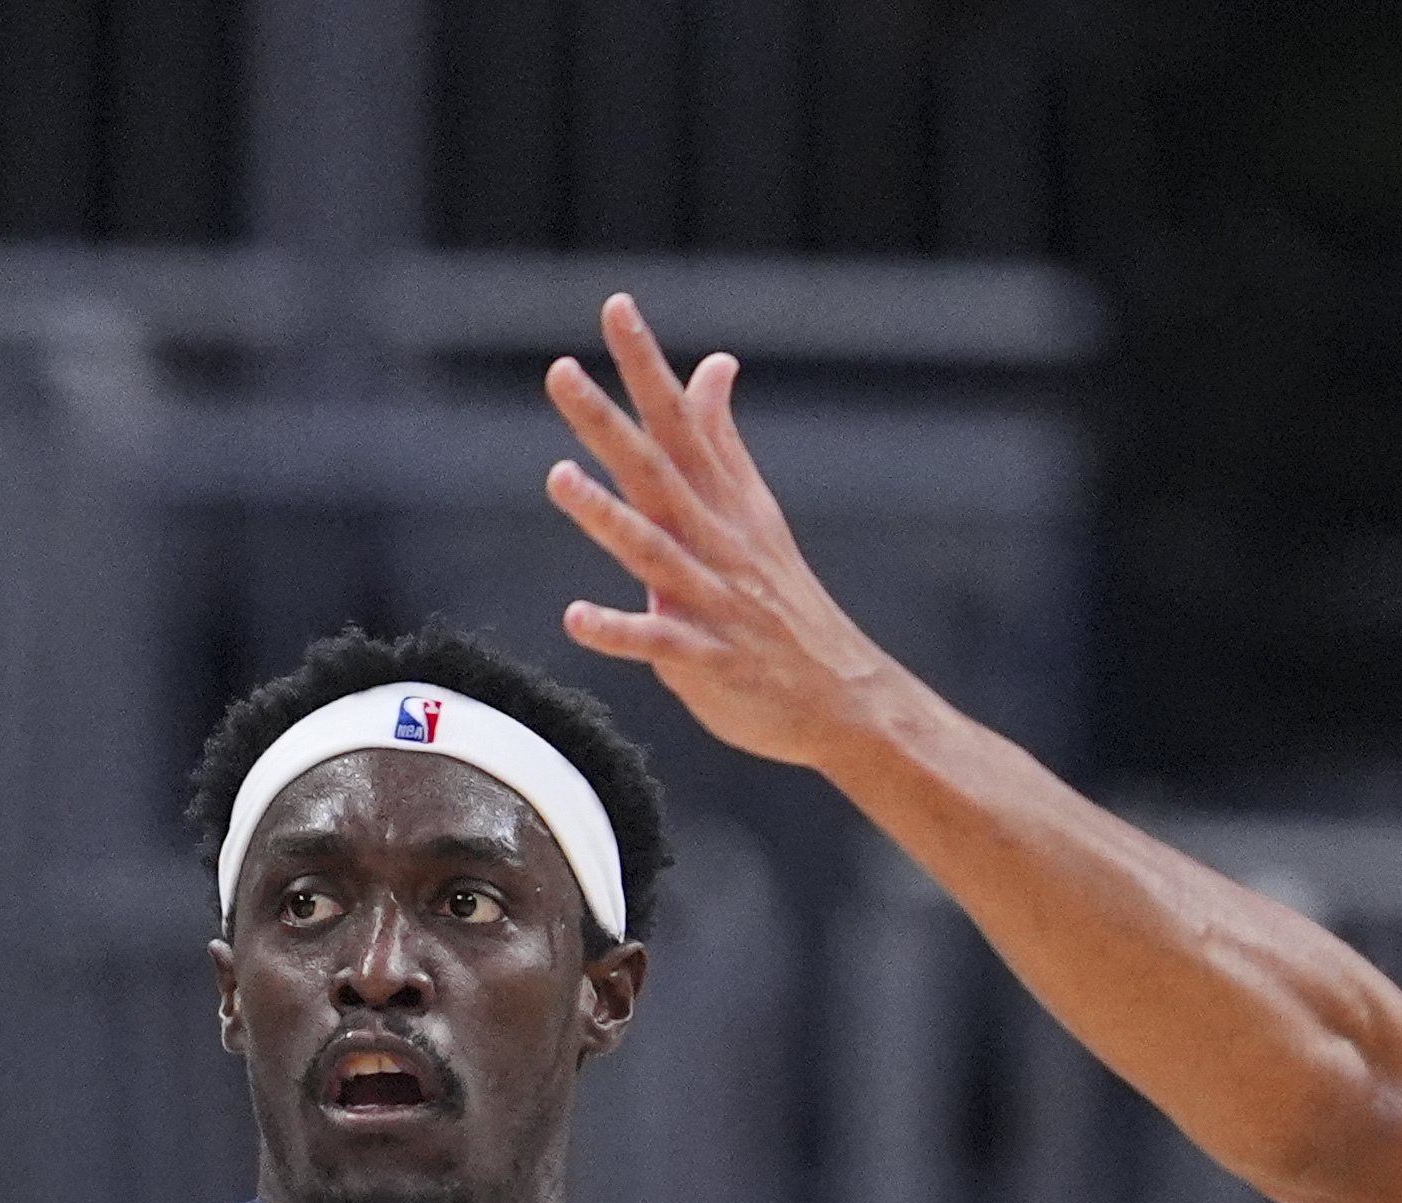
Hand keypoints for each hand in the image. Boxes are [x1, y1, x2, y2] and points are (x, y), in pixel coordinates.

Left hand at [543, 295, 899, 772]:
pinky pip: (658, 642)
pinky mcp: (706, 659)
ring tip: (559, 477)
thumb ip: (721, 441)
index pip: (681, 421)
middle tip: (560, 371)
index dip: (649, 366)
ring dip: (606, 514)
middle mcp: (715, 541)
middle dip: (608, 421)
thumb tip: (713, 364)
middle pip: (656, 470)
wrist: (843, 696)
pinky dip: (618, 630)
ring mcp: (712, 599)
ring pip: (652, 549)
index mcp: (723, 504)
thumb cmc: (783, 604)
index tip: (617, 306)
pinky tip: (576, 618)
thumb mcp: (755, 512)